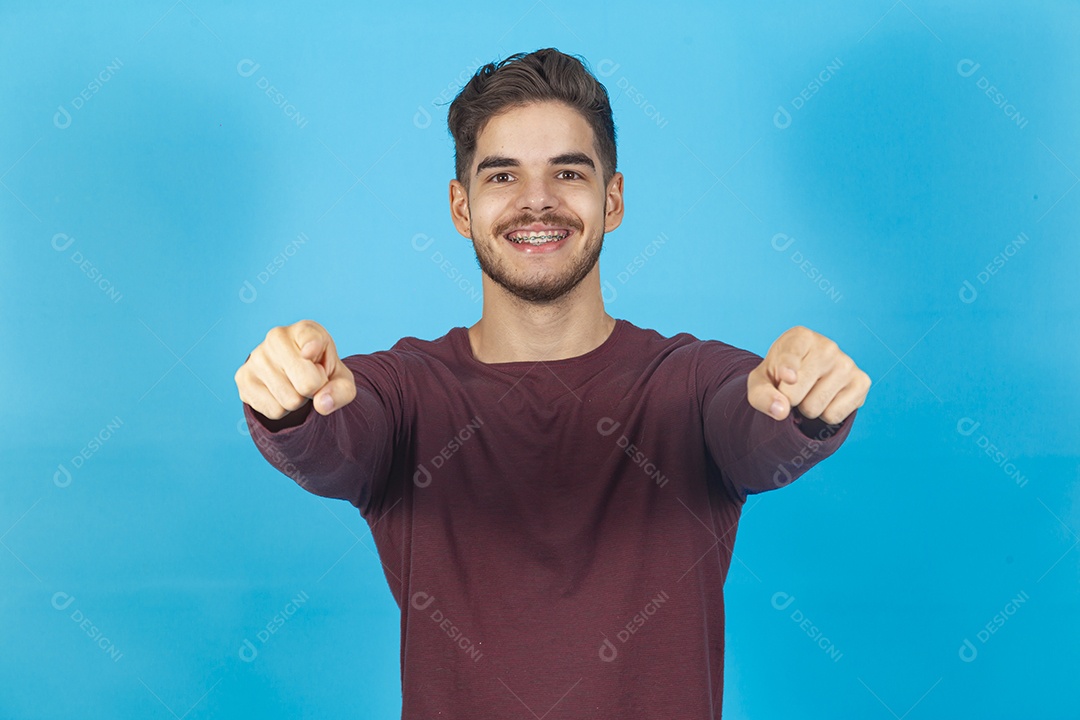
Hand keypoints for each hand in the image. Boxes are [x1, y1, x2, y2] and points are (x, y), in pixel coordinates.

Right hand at [235, 320, 356, 419]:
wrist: (294, 376)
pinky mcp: (243, 378)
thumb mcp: (341, 380)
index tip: (310, 352)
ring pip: (290, 401)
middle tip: (311, 381)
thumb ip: (341, 391)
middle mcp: (277, 337)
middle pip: (307, 384)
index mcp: (306, 330)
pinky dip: (283, 410)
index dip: (313, 347)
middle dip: (314, 391)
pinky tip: (280, 393)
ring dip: (298, 402)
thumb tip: (322, 404)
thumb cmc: (322, 373)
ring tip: (295, 386)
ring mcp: (257, 357)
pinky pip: (273, 411)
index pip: (310, 338)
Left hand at [746, 326, 869, 424]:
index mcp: (799, 337)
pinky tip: (826, 398)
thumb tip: (781, 411)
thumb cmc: (778, 376)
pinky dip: (824, 415)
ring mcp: (847, 363)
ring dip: (806, 409)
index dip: (787, 369)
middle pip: (795, 393)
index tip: (788, 377)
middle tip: (792, 389)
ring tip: (809, 392)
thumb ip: (762, 396)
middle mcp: (827, 346)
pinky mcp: (862, 382)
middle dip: (788, 399)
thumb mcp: (759, 382)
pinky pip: (833, 416)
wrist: (805, 379)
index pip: (791, 356)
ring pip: (814, 408)